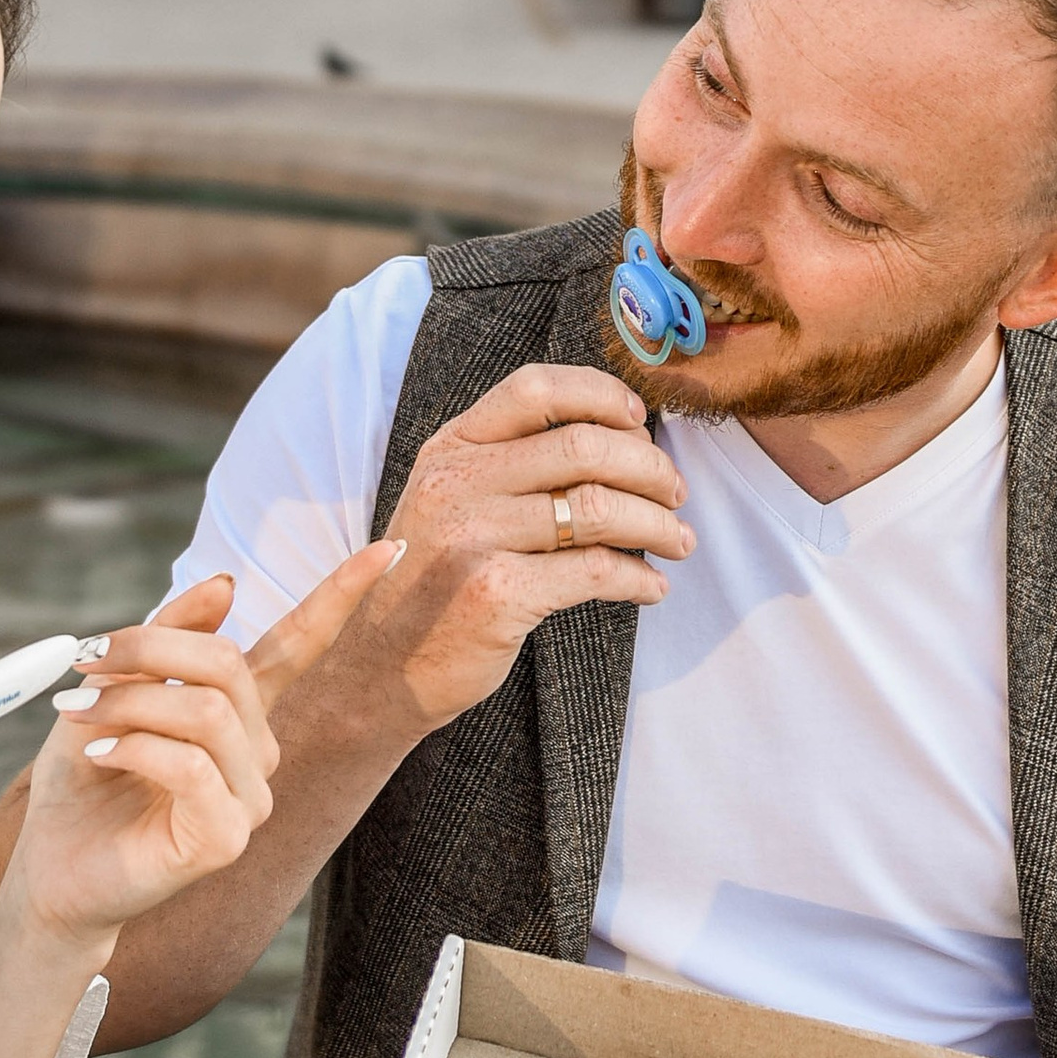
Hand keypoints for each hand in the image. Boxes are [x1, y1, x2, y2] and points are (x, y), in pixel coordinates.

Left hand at [1, 566, 400, 945]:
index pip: (301, 644)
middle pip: (226, 664)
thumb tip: (225, 583)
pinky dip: (134, 748)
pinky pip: (190, 766)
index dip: (342, 594)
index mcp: (237, 708)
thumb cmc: (82, 780)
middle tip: (85, 663)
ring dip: (131, 702)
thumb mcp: (116, 688)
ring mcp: (248, 796)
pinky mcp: (227, 837)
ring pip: (207, 711)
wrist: (53, 867)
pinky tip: (100, 755)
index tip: (388, 548)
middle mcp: (255, 749)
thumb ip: (167, 636)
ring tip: (82, 715)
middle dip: (148, 649)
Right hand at [325, 363, 691, 741]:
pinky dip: (638, 579)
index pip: (536, 389)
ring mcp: (471, 538)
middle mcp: (456, 484)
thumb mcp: (449, 500)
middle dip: (649, 467)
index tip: (640, 421)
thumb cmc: (432, 582)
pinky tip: (651, 587)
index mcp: (450, 448)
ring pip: (599, 509)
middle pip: (583, 446)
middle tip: (676, 494)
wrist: (378, 668)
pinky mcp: (494, 595)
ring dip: (657, 525)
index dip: (601, 395)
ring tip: (678, 542)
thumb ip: (510, 462)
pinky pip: (595, 572)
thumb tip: (620, 436)